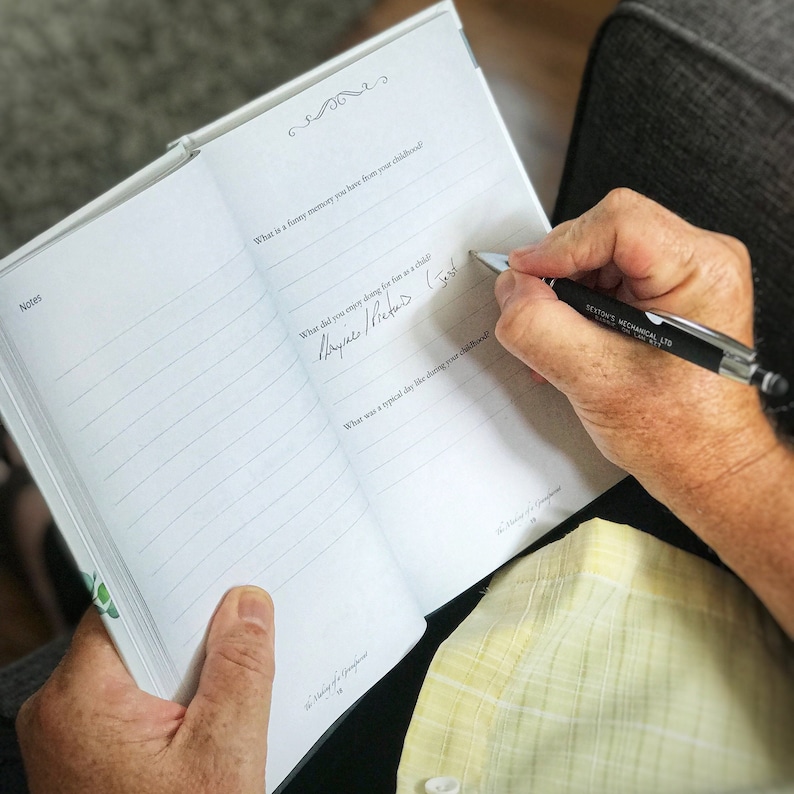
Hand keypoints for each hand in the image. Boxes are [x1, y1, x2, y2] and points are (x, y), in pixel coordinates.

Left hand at [16, 586, 275, 793]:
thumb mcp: (223, 755)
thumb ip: (240, 670)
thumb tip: (247, 605)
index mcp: (78, 700)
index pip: (124, 605)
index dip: (175, 583)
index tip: (220, 569)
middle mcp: (63, 712)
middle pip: (137, 637)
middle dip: (194, 631)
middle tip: (247, 621)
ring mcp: (74, 736)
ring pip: (142, 671)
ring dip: (191, 669)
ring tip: (240, 668)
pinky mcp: (92, 756)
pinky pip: (139, 702)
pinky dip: (179, 698)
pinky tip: (217, 708)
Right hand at [495, 188, 793, 634]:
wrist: (707, 465)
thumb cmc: (682, 435)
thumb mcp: (596, 382)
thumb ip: (542, 329)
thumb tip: (511, 291)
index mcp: (701, 271)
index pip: (616, 222)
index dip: (557, 247)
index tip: (523, 277)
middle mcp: (699, 262)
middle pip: (602, 232)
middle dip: (557, 275)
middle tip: (531, 313)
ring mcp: (682, 276)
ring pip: (596, 255)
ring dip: (562, 295)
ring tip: (553, 342)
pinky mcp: (664, 294)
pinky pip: (604, 278)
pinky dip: (575, 307)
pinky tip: (567, 342)